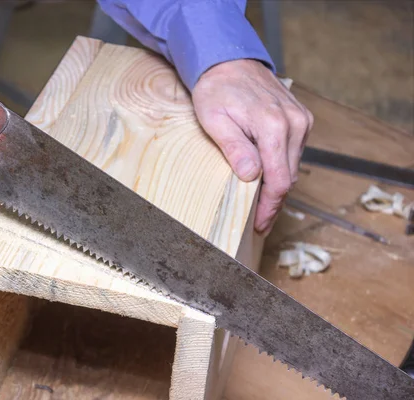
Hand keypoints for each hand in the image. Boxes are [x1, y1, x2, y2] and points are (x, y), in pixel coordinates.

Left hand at [192, 59, 312, 233]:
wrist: (229, 61)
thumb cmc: (216, 90)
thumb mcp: (214, 120)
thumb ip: (234, 148)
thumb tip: (251, 176)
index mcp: (273, 126)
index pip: (279, 179)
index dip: (269, 207)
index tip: (259, 224)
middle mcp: (294, 123)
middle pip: (289, 177)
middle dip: (273, 202)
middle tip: (259, 222)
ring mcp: (301, 120)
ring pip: (293, 166)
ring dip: (278, 187)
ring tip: (261, 205)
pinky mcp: (301, 118)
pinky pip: (294, 152)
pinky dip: (282, 168)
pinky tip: (267, 178)